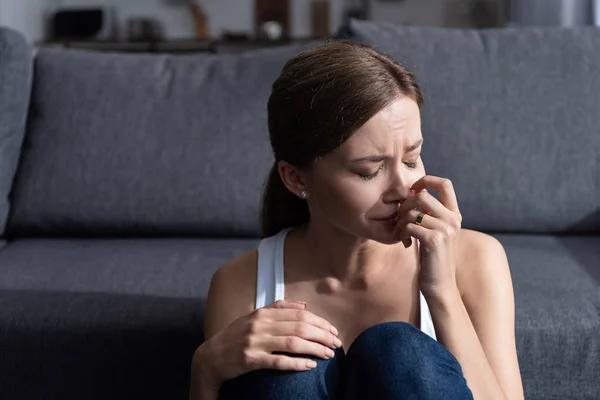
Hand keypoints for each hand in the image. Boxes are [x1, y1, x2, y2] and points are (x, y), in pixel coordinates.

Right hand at [197, 300, 341, 384]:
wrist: (211, 357)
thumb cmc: (236, 336)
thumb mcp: (254, 317)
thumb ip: (278, 309)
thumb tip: (304, 306)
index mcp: (263, 313)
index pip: (299, 315)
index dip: (320, 322)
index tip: (333, 330)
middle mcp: (259, 325)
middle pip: (299, 327)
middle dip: (322, 335)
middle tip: (337, 343)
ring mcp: (255, 342)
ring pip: (293, 343)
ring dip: (315, 348)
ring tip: (329, 354)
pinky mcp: (251, 360)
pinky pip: (279, 361)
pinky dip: (297, 363)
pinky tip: (311, 365)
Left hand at [393, 175, 462, 299]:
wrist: (441, 287)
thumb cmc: (433, 259)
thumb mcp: (435, 232)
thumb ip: (430, 214)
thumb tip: (414, 191)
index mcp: (454, 215)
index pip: (445, 183)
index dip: (425, 180)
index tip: (412, 191)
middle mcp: (453, 220)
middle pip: (422, 195)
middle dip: (404, 206)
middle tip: (400, 221)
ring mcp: (445, 230)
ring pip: (412, 211)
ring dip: (400, 222)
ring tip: (401, 234)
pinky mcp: (435, 240)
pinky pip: (408, 226)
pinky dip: (400, 233)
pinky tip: (405, 243)